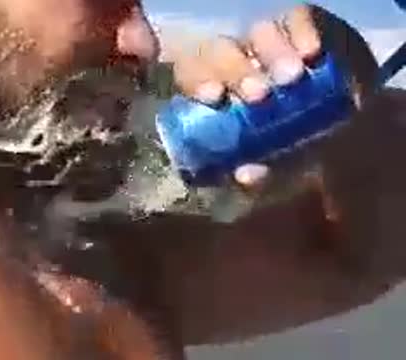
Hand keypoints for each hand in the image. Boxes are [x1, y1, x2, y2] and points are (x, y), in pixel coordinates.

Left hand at [172, 4, 378, 188]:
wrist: (340, 133)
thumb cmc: (290, 150)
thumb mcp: (271, 168)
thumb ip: (256, 173)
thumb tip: (246, 175)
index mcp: (214, 88)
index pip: (192, 73)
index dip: (199, 80)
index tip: (215, 96)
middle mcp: (235, 59)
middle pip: (221, 50)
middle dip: (236, 70)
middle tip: (260, 94)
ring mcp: (265, 42)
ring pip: (257, 32)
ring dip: (271, 52)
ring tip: (292, 77)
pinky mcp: (299, 27)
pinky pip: (295, 18)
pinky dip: (301, 31)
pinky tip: (311, 52)